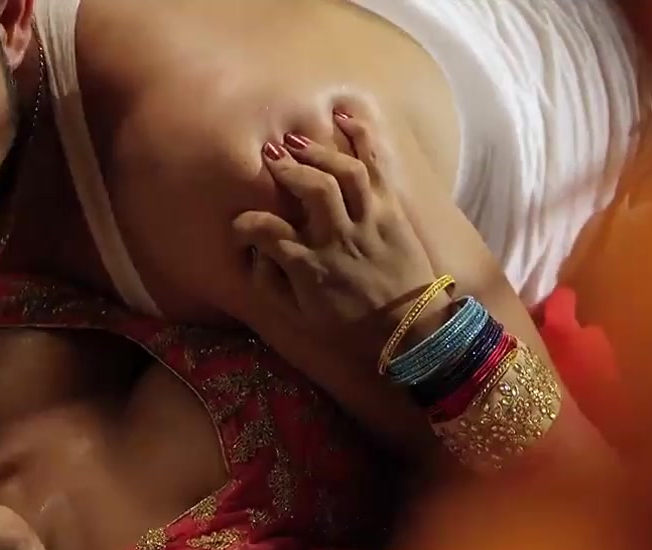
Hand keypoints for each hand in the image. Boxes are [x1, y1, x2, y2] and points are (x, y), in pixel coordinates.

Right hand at [233, 112, 451, 355]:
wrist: (410, 329)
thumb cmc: (351, 325)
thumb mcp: (303, 318)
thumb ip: (273, 285)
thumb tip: (253, 255)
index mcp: (311, 268)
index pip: (268, 233)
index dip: (246, 225)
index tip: (240, 225)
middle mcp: (339, 240)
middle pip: (313, 190)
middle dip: (287, 168)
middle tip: (270, 156)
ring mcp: (369, 222)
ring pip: (345, 174)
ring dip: (319, 151)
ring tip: (299, 142)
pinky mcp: (391, 211)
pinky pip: (377, 170)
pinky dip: (363, 139)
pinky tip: (344, 118)